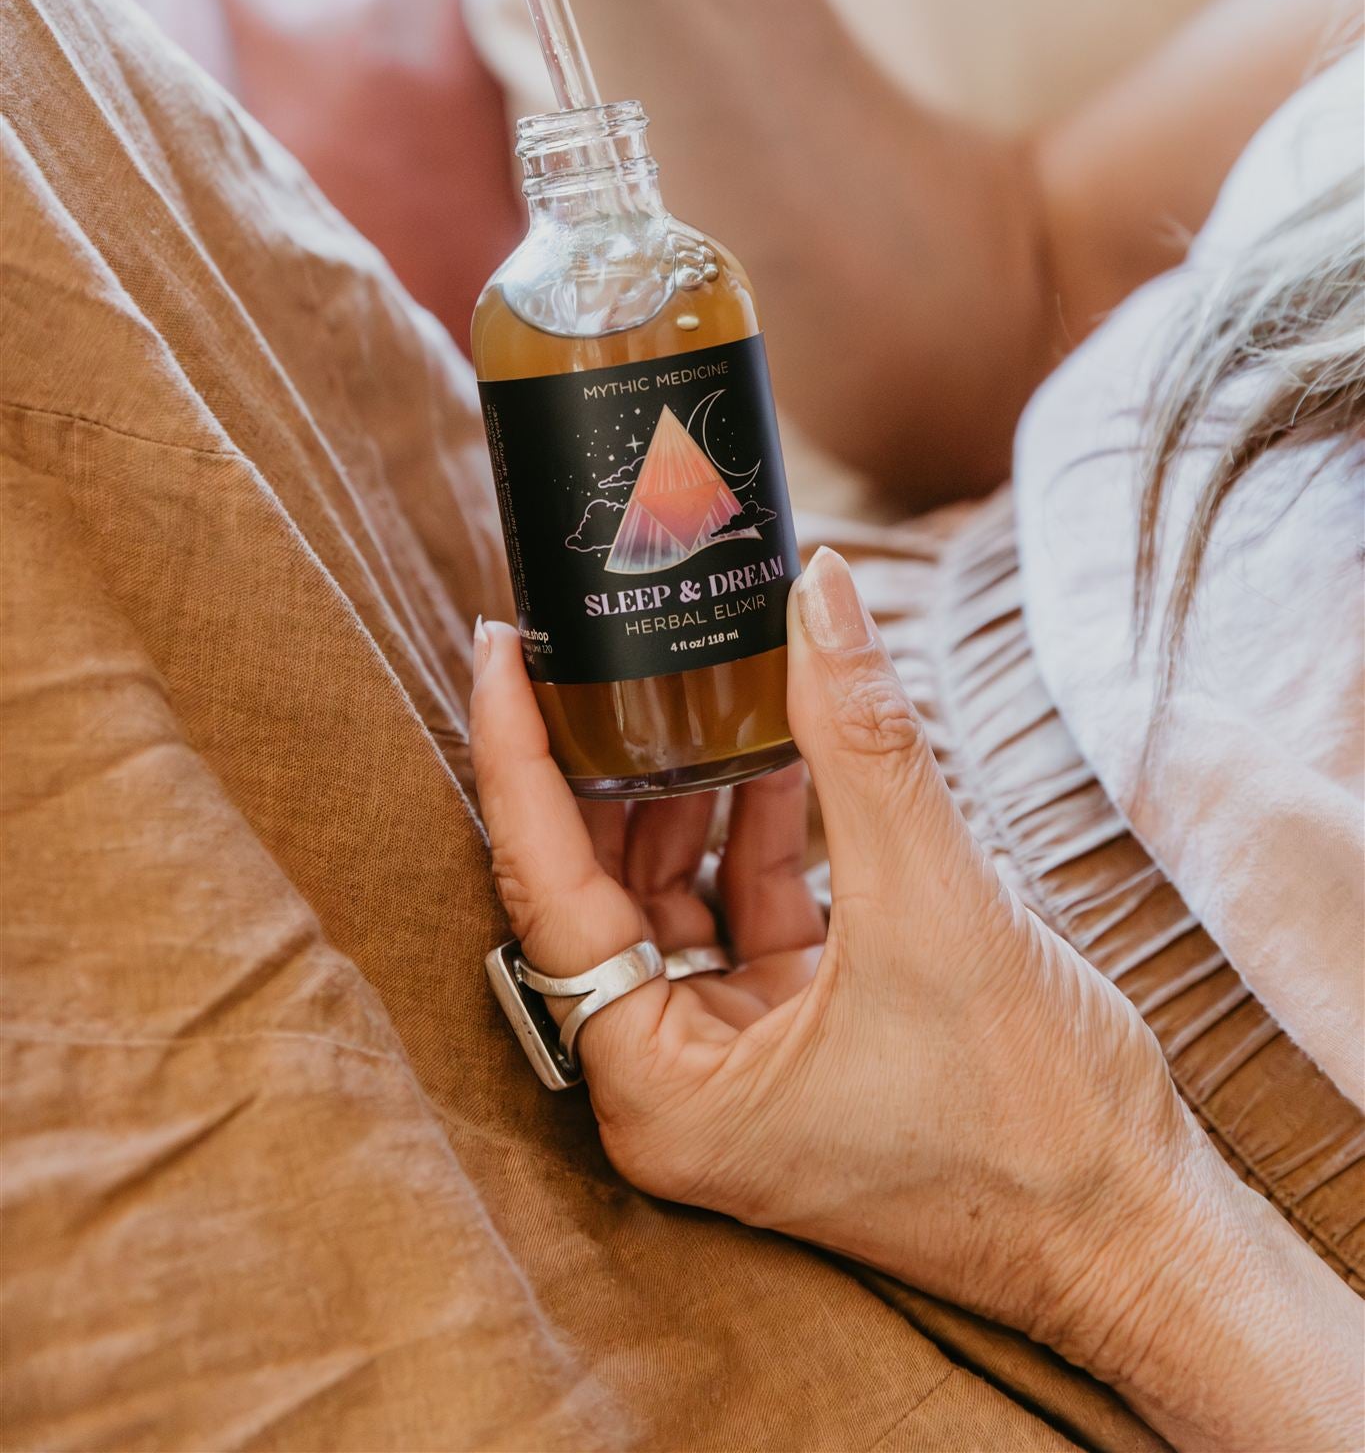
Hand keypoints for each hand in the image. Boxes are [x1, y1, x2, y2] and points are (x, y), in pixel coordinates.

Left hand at [472, 546, 1363, 1451]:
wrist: (1135, 1231)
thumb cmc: (1029, 1117)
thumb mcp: (933, 903)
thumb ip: (862, 741)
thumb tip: (817, 589)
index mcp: (660, 1090)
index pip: (547, 888)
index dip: (518, 756)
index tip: (505, 650)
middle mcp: (674, 1084)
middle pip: (598, 888)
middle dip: (606, 762)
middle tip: (596, 646)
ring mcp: (735, 1064)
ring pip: (675, 895)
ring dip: (695, 788)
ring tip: (701, 677)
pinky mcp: (797, 1043)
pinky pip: (746, 914)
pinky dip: (762, 833)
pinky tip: (784, 750)